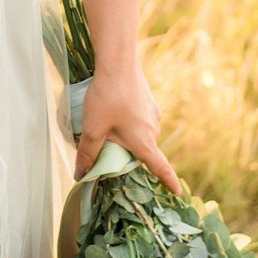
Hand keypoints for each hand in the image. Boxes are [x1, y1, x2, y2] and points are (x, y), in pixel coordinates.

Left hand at [77, 64, 179, 192]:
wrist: (118, 62)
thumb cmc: (107, 98)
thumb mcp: (92, 129)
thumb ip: (86, 154)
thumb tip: (80, 176)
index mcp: (144, 143)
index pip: (160, 168)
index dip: (168, 182)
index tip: (178, 194)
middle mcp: (153, 130)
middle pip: (143, 152)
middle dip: (129, 156)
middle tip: (108, 152)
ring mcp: (153, 114)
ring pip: (140, 134)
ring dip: (127, 136)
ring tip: (105, 126)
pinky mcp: (148, 102)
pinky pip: (140, 120)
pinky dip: (129, 122)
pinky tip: (113, 110)